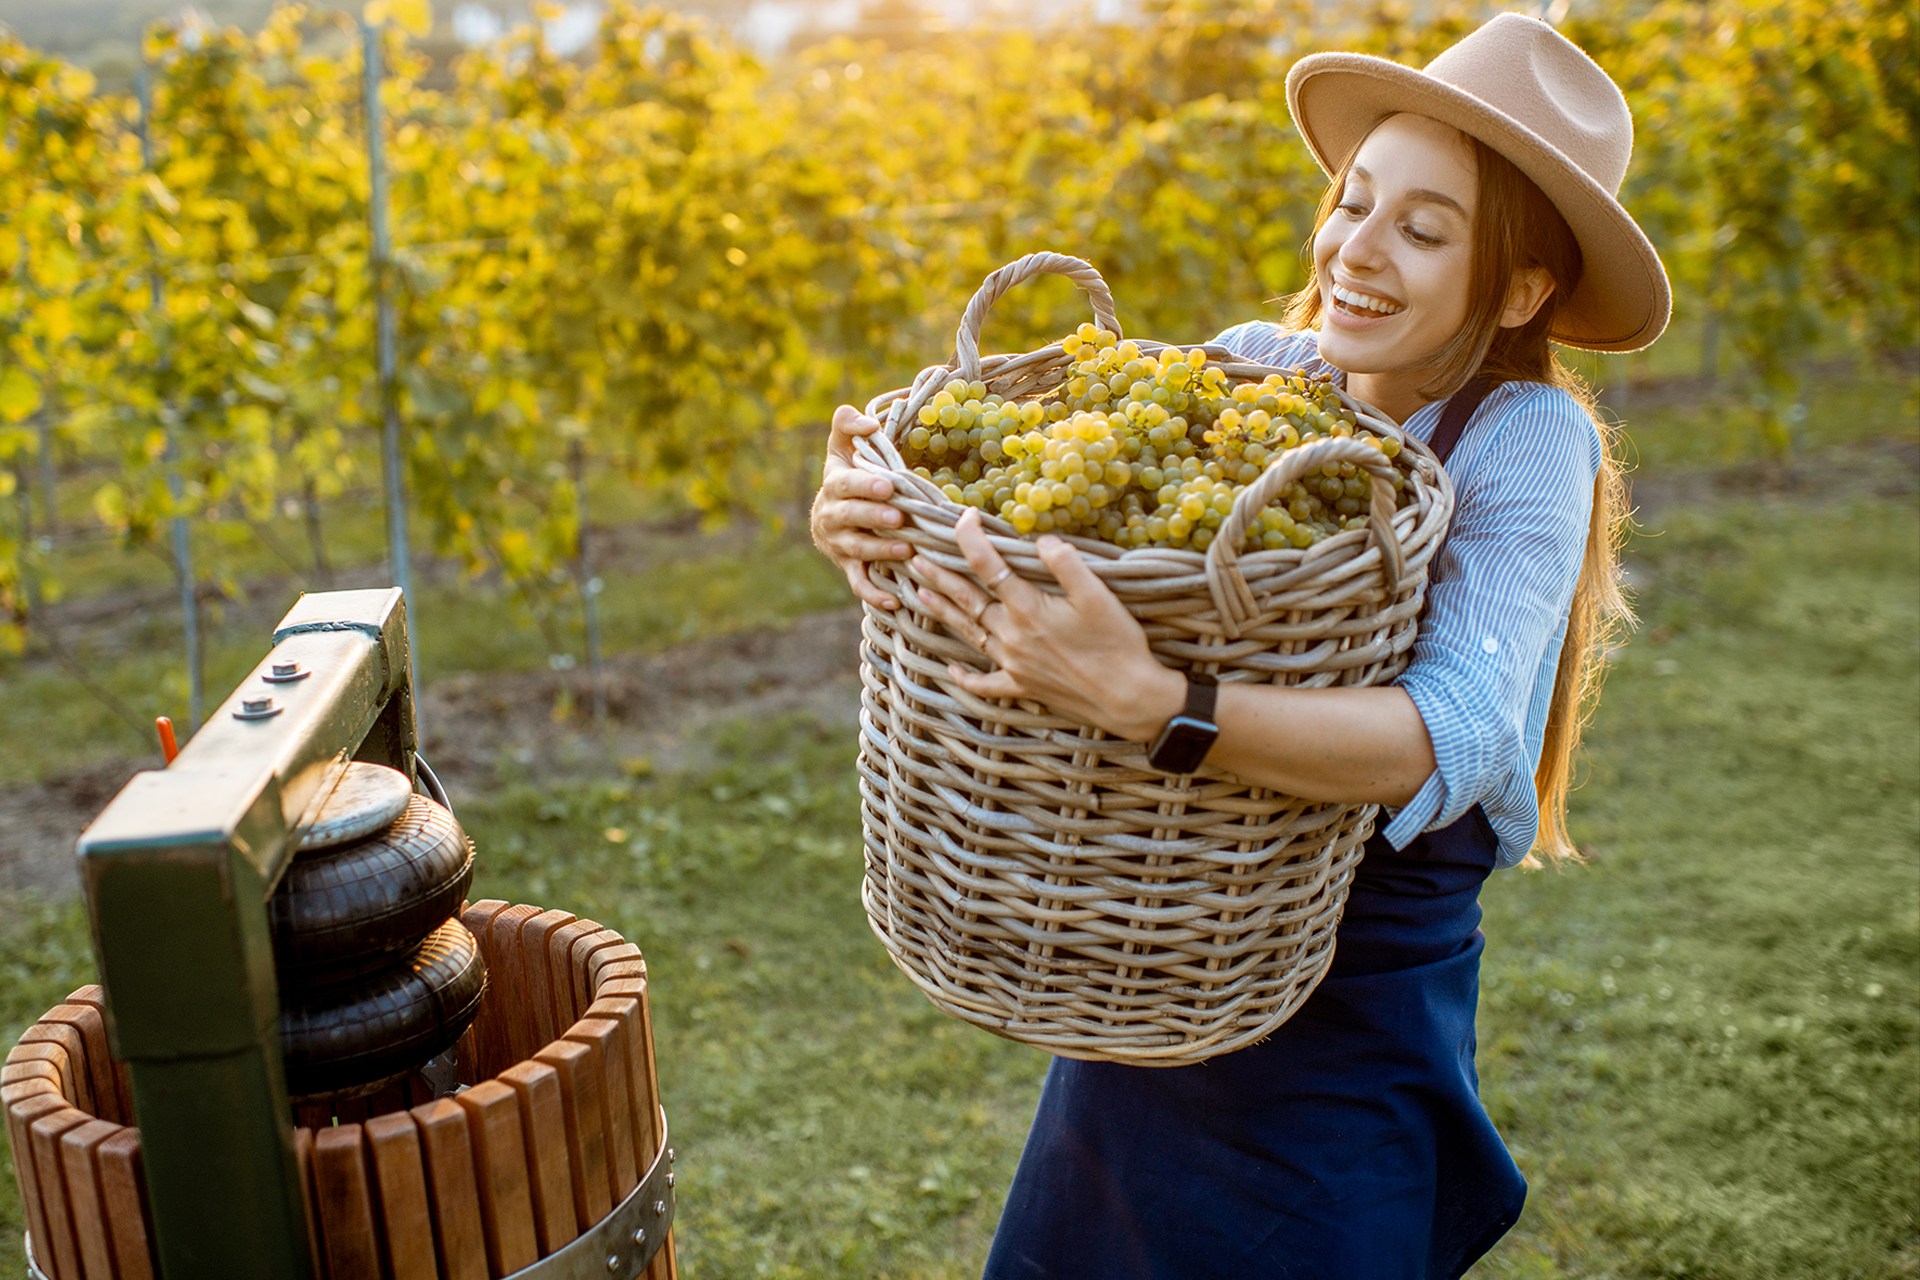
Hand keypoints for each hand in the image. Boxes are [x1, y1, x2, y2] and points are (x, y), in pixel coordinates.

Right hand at [810, 404, 911, 609]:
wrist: (827, 516)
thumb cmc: (846, 474)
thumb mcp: (841, 445)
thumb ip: (847, 424)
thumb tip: (867, 423)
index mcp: (835, 485)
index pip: (847, 485)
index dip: (865, 486)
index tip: (888, 486)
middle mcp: (833, 517)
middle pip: (852, 519)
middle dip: (875, 519)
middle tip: (899, 518)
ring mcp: (840, 545)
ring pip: (858, 550)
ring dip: (881, 552)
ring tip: (906, 551)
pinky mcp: (848, 567)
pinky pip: (859, 584)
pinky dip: (874, 595)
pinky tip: (895, 601)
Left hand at [907, 509, 1184, 741]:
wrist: (1130, 699)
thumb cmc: (1118, 644)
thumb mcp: (1098, 595)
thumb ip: (1065, 563)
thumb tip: (1039, 540)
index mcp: (1028, 609)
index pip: (987, 566)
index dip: (971, 538)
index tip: (965, 517)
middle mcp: (1012, 636)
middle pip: (967, 599)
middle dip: (940, 575)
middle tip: (915, 557)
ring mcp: (1014, 664)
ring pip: (969, 632)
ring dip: (943, 611)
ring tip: (919, 593)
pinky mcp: (1023, 687)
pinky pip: (986, 684)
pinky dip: (966, 677)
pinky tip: (951, 669)